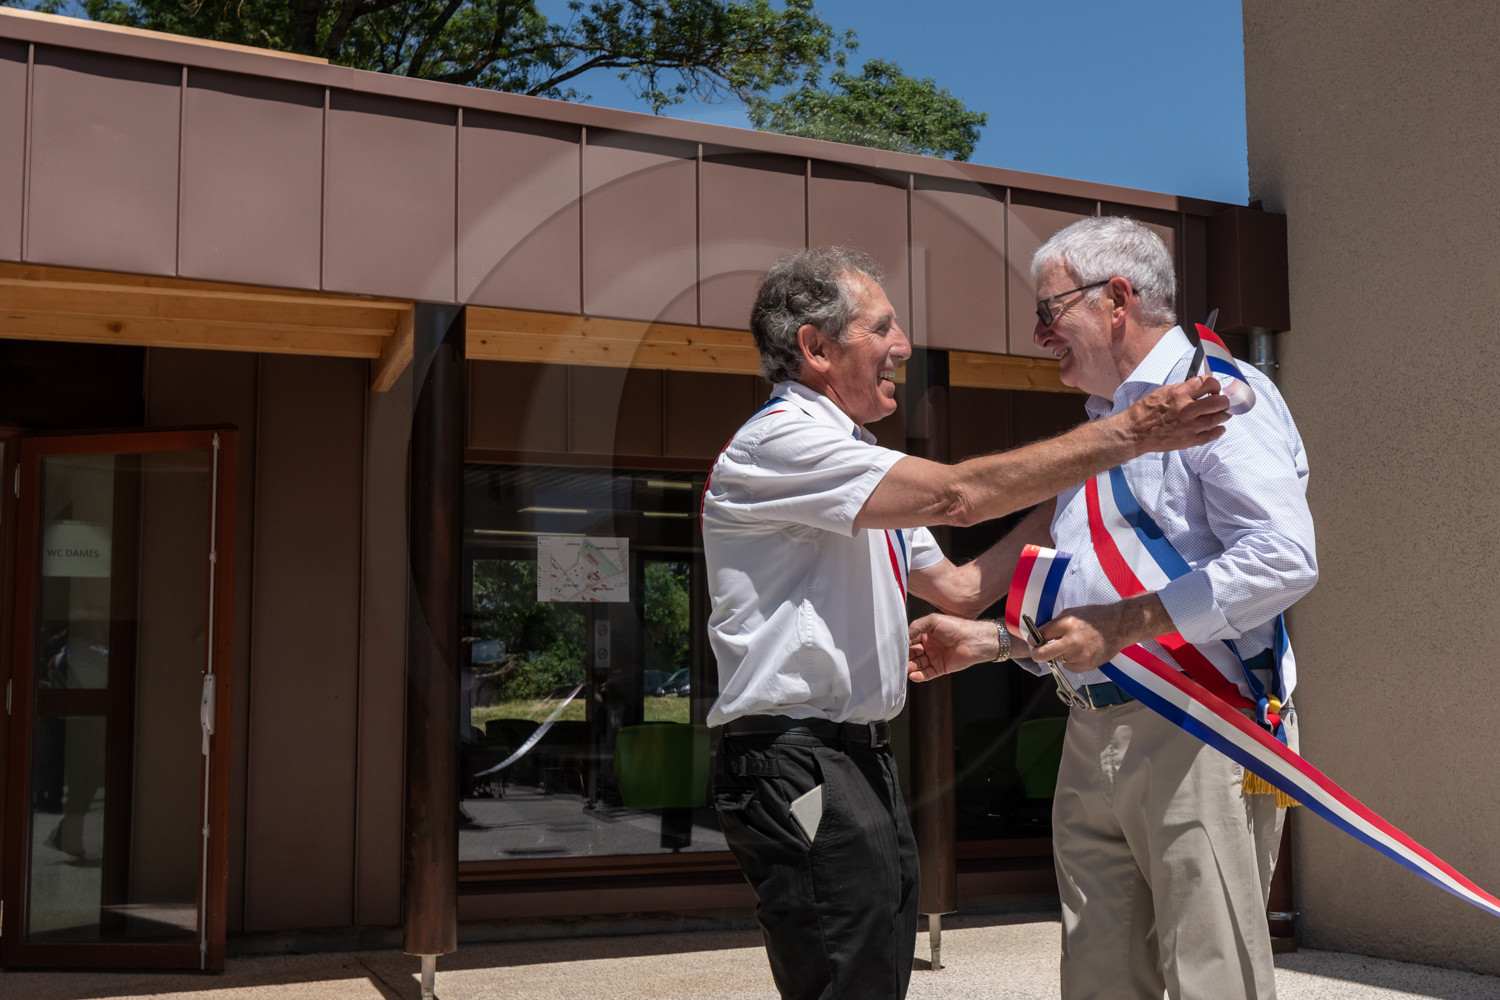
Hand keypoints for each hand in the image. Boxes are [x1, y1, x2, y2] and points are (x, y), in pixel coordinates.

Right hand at [908, 614, 999, 681]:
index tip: (895, 648)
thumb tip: (905, 636)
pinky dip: (919, 675)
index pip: (910, 640)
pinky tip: (913, 675)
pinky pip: (926, 674)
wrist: (973, 640)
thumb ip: (917, 626)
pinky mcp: (940, 668)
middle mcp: (929, 646)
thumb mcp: (933, 621)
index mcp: (926, 634)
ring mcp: (934, 658)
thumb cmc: (957, 627)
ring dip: (910, 667)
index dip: (903, 644)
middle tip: (899, 660)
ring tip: (906, 668)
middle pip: (912, 653)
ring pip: (917, 664)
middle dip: (905, 657)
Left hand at [1029, 595, 1169, 671]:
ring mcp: (1079, 655)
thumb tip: (1039, 634)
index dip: (1033, 639)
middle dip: (1036, 654)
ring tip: (1072, 646)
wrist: (1119, 626)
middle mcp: (1071, 641)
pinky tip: (1079, 652)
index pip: (1039, 636)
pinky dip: (1071, 662)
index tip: (1034, 640)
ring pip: (1057, 661)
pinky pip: (1070, 667)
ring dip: (1060, 655)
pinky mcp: (1087, 665)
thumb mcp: (1071, 613)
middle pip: (1041, 655)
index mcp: (1066, 624)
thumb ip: (1054, 624)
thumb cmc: (1094, 617)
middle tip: (1037, 652)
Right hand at [1124, 375, 1229, 454]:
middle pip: (1218, 401)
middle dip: (1224, 400)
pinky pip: (1211, 435)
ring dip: (1223, 415)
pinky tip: (1219, 427)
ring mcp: (1189, 426)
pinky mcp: (1188, 440)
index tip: (1214, 388)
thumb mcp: (1162, 392)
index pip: (1208, 383)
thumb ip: (1182, 389)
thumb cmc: (1145, 411)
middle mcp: (1186, 409)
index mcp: (1179, 394)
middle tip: (1222, 401)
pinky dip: (1218, 431)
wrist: (1134, 432)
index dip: (1215, 384)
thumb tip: (1199, 386)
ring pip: (1217, 419)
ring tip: (1223, 413)